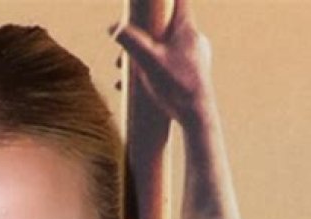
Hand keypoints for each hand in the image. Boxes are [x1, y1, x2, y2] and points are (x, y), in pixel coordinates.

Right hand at [112, 0, 214, 124]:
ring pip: (166, 47)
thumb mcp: (148, 61)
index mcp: (186, 28)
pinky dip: (155, 70)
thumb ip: (131, 42)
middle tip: (125, 46)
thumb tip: (112, 27)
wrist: (198, 115)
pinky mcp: (194, 73)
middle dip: (143, 35)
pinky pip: (171, 64)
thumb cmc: (176, 86)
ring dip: (145, 57)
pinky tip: (139, 86)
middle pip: (166, 26)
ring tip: (125, 73)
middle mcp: (194, 39)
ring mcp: (196, 56)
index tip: (150, 1)